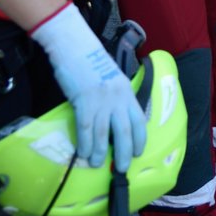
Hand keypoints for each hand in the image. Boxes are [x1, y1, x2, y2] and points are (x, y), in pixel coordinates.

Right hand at [30, 4, 146, 170]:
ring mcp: (102, 101)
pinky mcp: (84, 102)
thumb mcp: (113, 79)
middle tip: (122, 168)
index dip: (139, 139)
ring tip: (98, 163)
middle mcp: (118, 99)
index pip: (139, 121)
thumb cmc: (92, 63)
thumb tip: (115, 119)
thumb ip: (117, 97)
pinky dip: (85, 144)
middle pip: (125, 132)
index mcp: (127, 92)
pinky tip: (84, 153)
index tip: (138, 153)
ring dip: (101, 152)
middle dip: (124, 153)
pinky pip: (87, 129)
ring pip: (105, 135)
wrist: (76, 48)